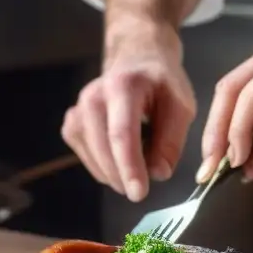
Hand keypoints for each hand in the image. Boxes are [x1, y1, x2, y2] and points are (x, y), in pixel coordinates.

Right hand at [62, 21, 195, 201]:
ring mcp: (78, 109)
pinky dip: (104, 167)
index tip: (139, 194)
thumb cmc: (161, 82)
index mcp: (123, 86)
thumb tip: (159, 173)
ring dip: (115, 173)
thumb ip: (171, 140)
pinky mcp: (72, 123)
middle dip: (123, 177)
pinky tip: (119, 159)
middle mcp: (93, 96)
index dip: (129, 167)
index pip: (122, 134)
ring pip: (93, 157)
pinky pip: (86, 157)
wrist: (136, 58)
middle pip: (103, 148)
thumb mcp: (180, 105)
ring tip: (136, 167)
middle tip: (142, 190)